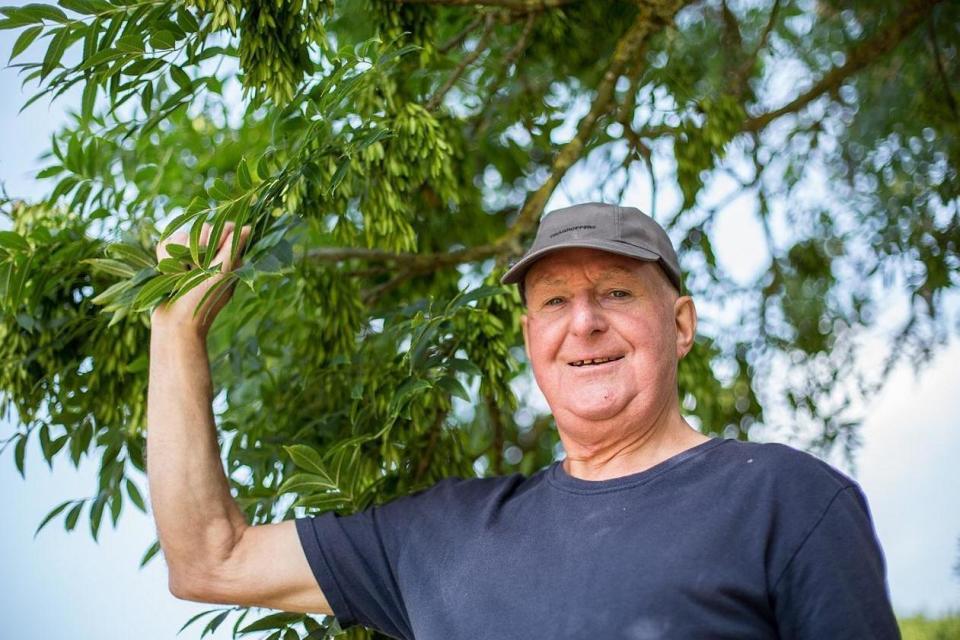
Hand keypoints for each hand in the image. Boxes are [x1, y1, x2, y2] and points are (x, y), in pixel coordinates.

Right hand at [151, 221, 252, 338]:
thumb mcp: (221, 275)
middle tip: (196, 271)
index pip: (226, 227)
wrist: (174, 323)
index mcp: (228, 259)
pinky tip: (168, 275)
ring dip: (178, 256)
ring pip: (181, 236)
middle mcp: (211, 256)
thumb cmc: (202, 302)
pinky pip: (166, 244)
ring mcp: (190, 258)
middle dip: (196, 248)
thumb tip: (248, 227)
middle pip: (202, 228)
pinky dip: (165, 260)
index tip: (212, 255)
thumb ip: (232, 249)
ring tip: (181, 276)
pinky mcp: (172, 261)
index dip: (217, 236)